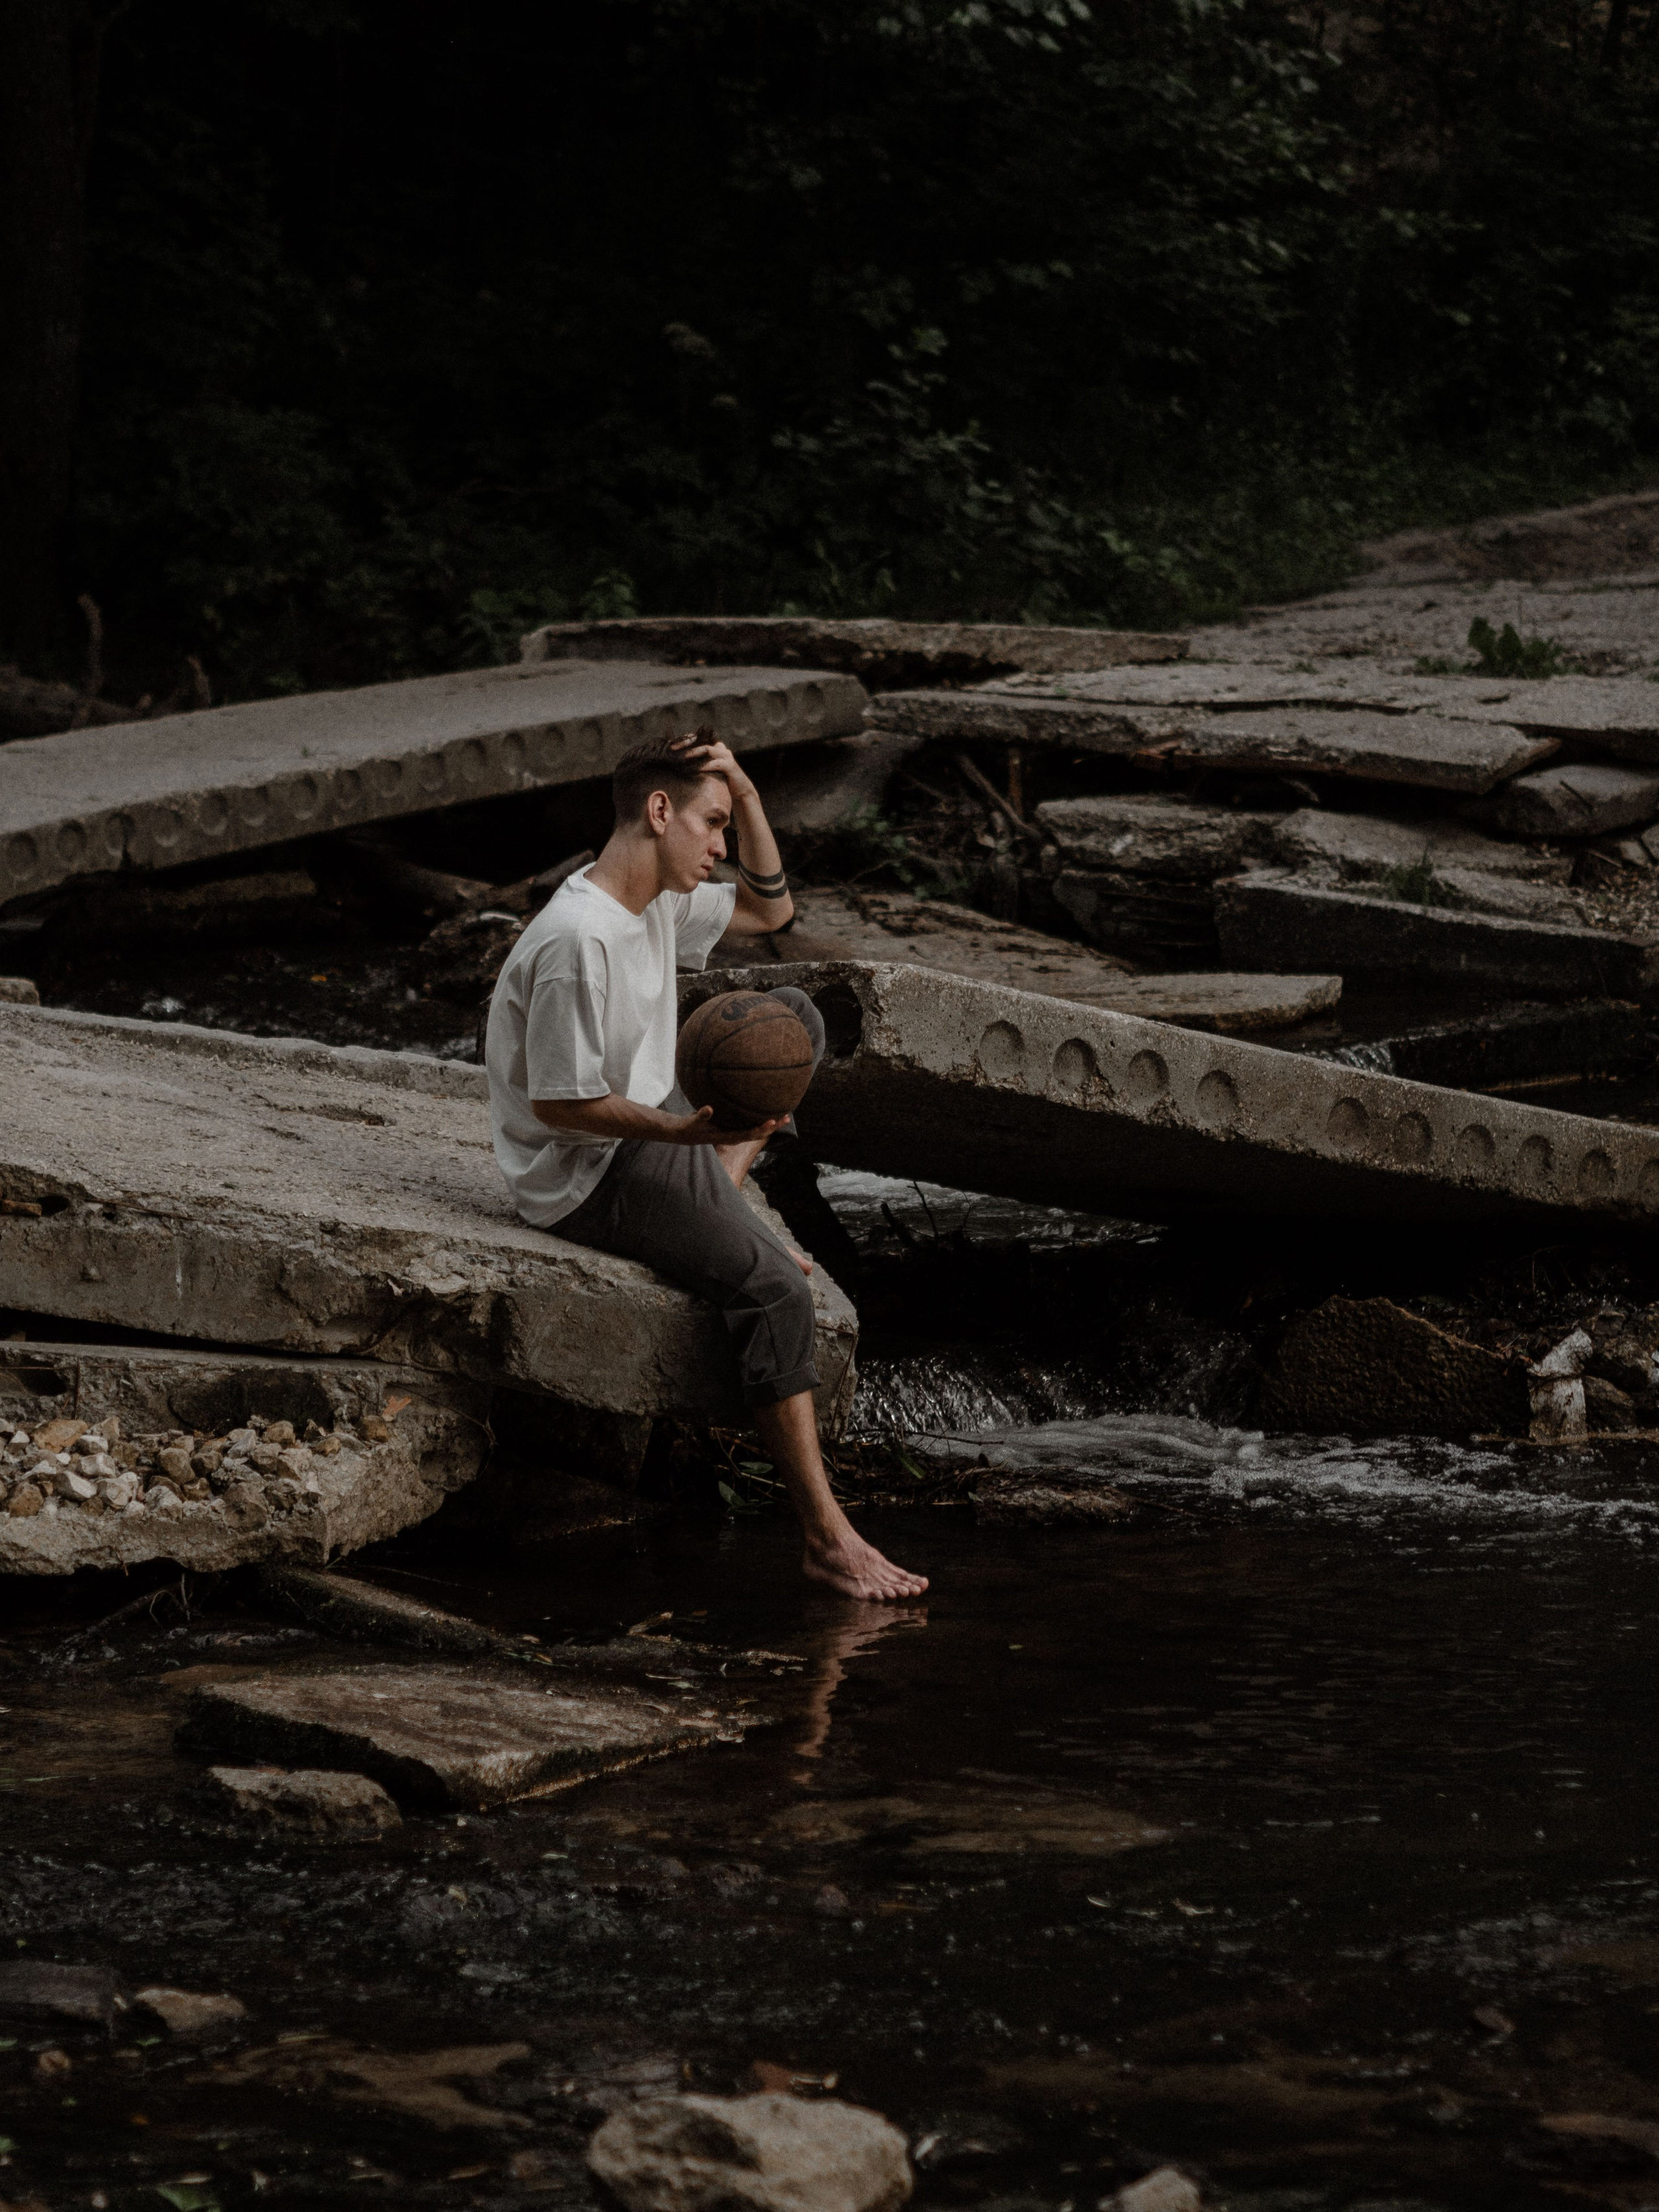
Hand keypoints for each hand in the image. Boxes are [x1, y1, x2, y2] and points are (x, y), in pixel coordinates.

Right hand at [666, 1105, 783, 1145]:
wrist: (687, 1134)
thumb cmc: (691, 1127)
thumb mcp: (694, 1121)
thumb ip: (701, 1115)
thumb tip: (709, 1108)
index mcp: (728, 1137)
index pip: (748, 1134)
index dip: (760, 1128)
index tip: (771, 1122)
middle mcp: (735, 1136)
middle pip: (758, 1134)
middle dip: (772, 1127)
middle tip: (787, 1117)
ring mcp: (736, 1133)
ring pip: (758, 1130)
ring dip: (772, 1124)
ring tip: (786, 1115)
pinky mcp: (736, 1128)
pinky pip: (752, 1125)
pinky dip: (762, 1120)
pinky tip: (770, 1111)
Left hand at [671, 732, 754, 801]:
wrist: (740, 793)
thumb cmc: (721, 783)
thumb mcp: (707, 771)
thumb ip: (697, 765)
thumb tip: (677, 765)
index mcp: (714, 748)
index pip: (697, 739)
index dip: (684, 740)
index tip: (670, 745)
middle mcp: (720, 749)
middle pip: (700, 742)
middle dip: (685, 744)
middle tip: (671, 748)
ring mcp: (726, 756)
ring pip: (707, 750)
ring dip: (693, 753)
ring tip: (681, 757)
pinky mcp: (730, 766)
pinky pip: (715, 764)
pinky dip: (703, 766)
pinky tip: (693, 770)